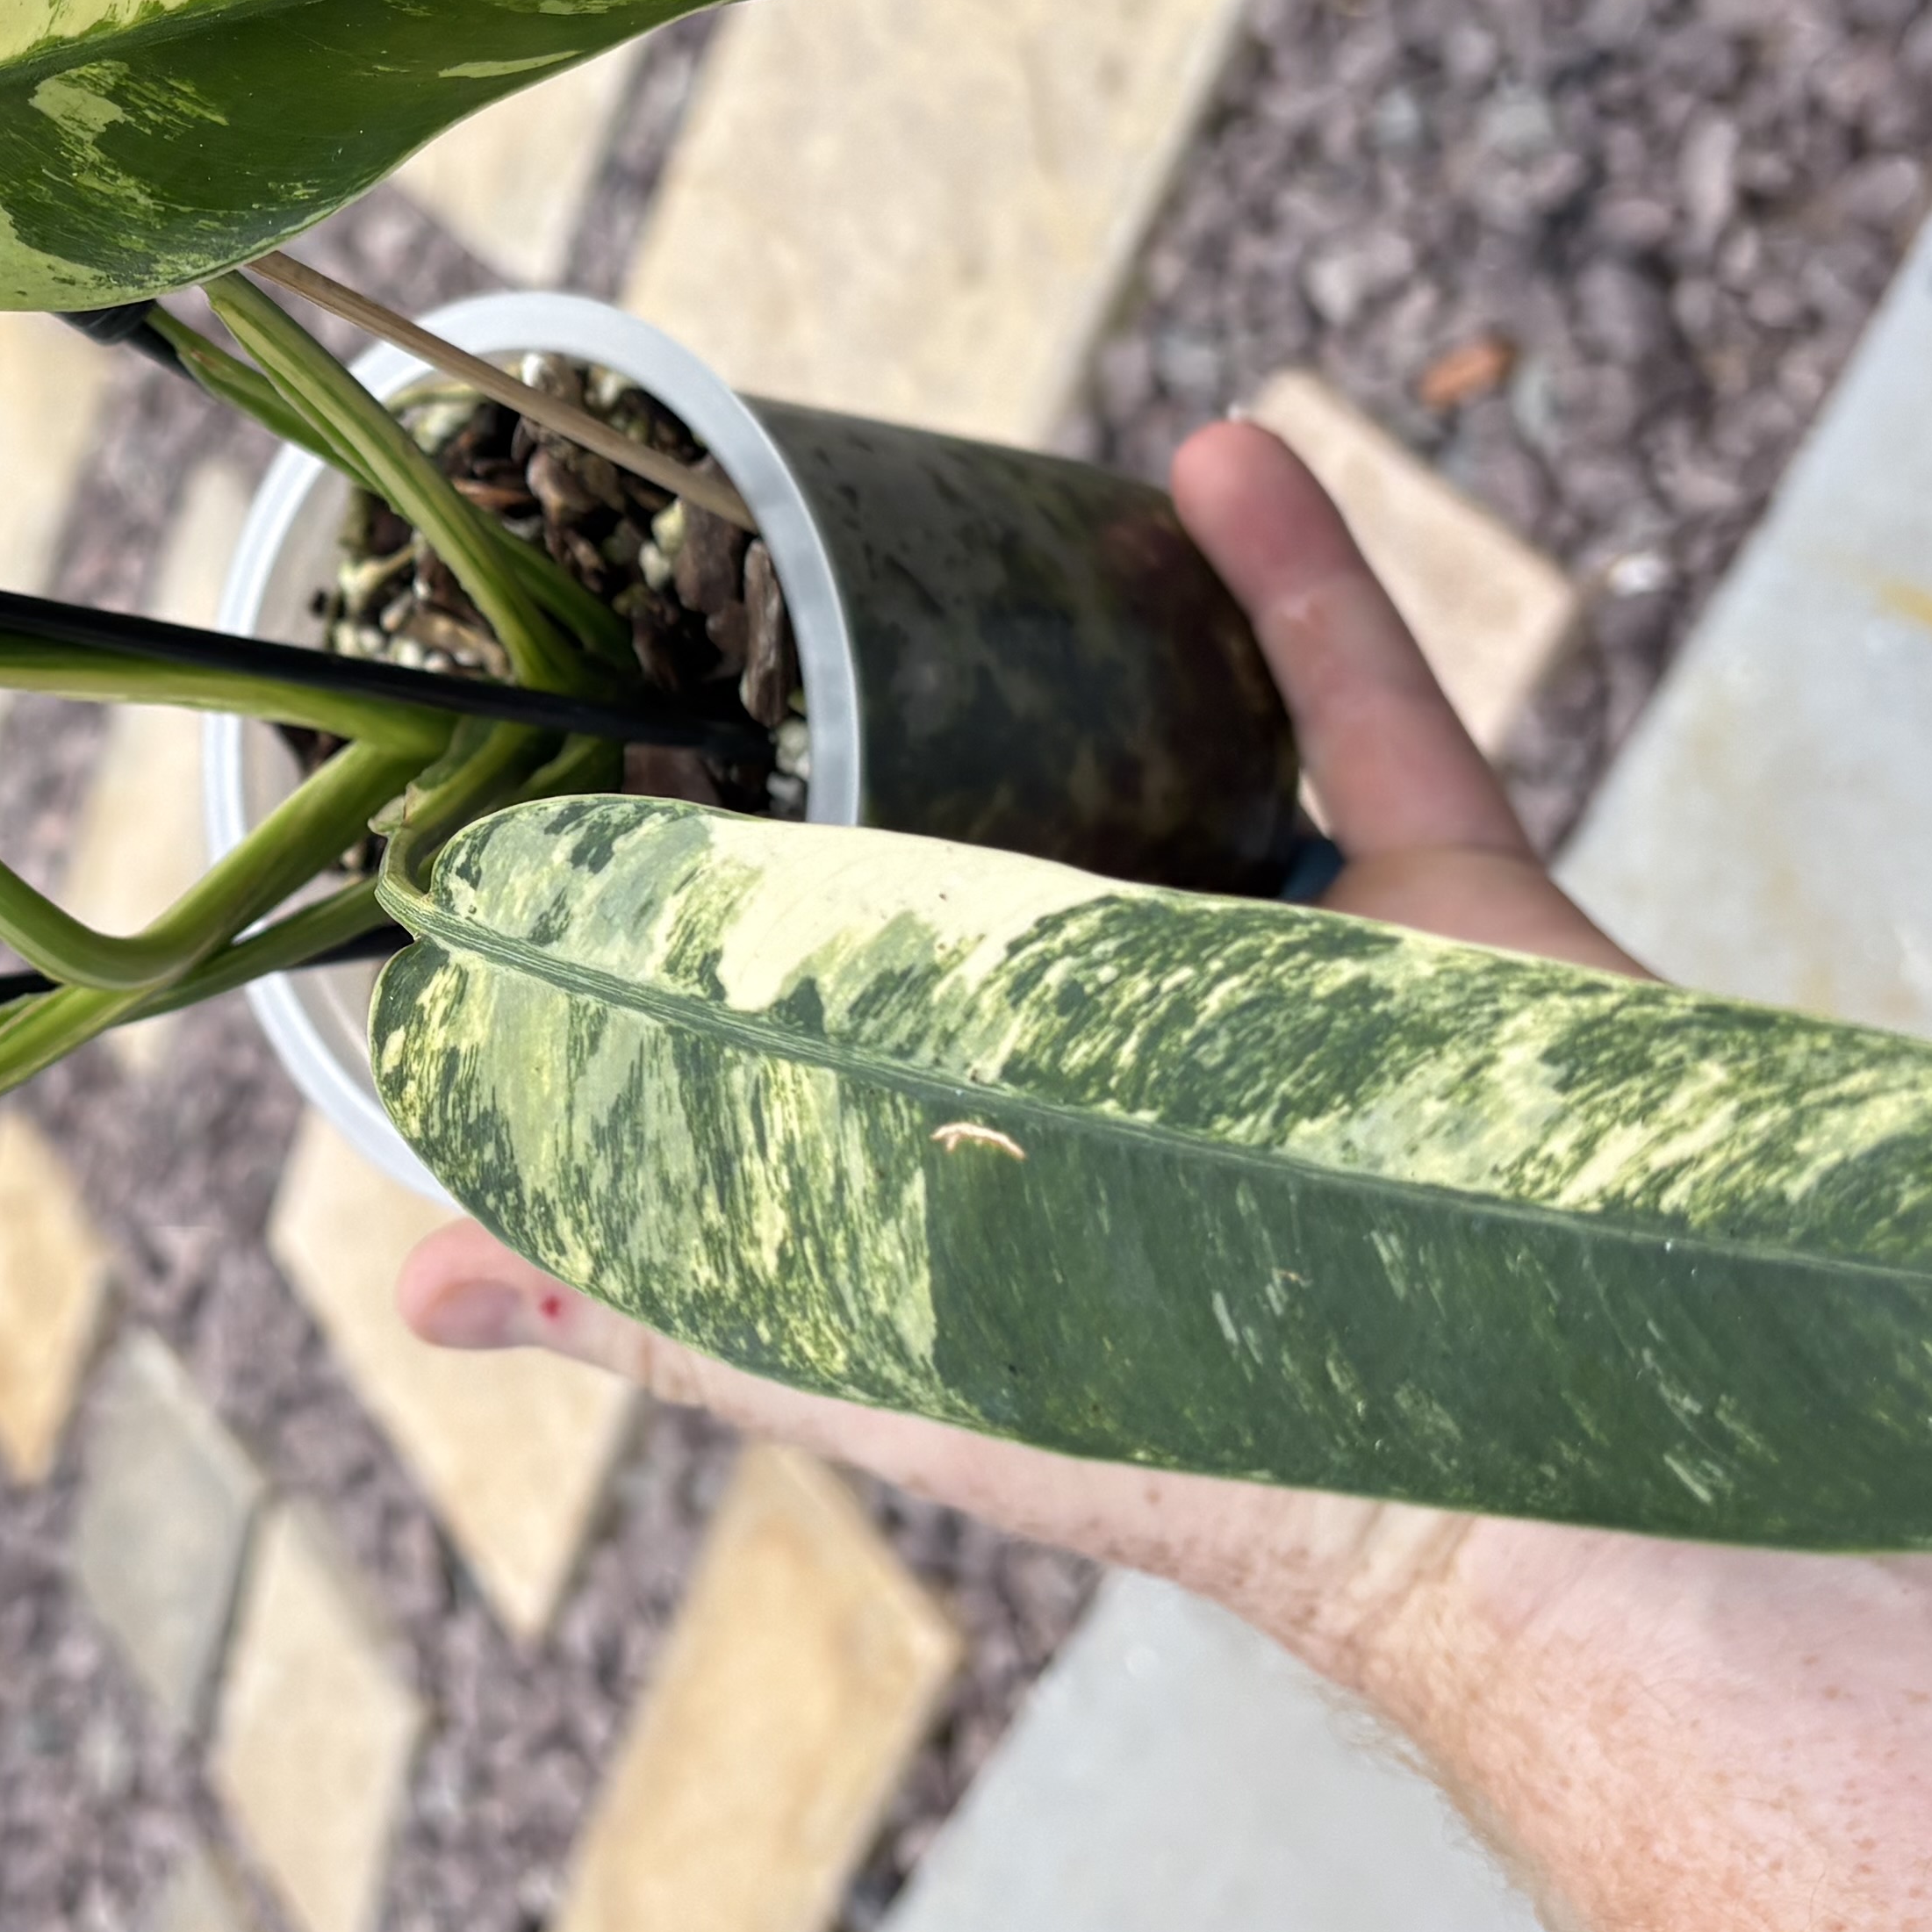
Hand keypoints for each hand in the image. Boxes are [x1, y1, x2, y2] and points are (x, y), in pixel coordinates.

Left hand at [391, 413, 1636, 1684]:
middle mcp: (1155, 1044)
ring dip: (1104, 624)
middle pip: (1030, 837)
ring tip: (977, 501)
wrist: (1511, 1473)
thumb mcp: (869, 1355)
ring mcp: (1312, 967)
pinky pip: (1377, 706)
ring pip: (1197, 751)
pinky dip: (1306, 579)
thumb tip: (420, 1280)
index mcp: (1011, 1127)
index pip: (867, 970)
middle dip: (918, 712)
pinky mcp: (1458, 905)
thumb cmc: (1172, 1442)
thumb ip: (668, 1300)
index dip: (764, 867)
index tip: (636, 735)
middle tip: (779, 563)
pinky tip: (1221, 458)